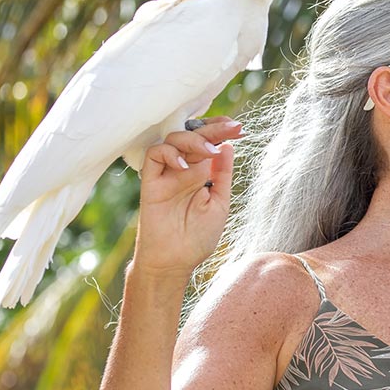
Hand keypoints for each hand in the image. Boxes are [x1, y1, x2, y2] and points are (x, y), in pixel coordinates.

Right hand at [132, 118, 241, 277]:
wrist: (174, 262)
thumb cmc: (197, 237)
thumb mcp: (220, 202)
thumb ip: (222, 175)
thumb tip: (228, 147)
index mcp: (201, 174)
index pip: (209, 143)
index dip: (221, 132)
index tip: (238, 128)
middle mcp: (184, 170)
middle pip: (193, 135)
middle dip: (214, 128)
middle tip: (232, 127)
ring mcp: (167, 174)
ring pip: (173, 139)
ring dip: (193, 140)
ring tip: (209, 151)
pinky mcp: (151, 181)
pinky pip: (154, 155)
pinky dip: (170, 153)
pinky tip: (185, 165)